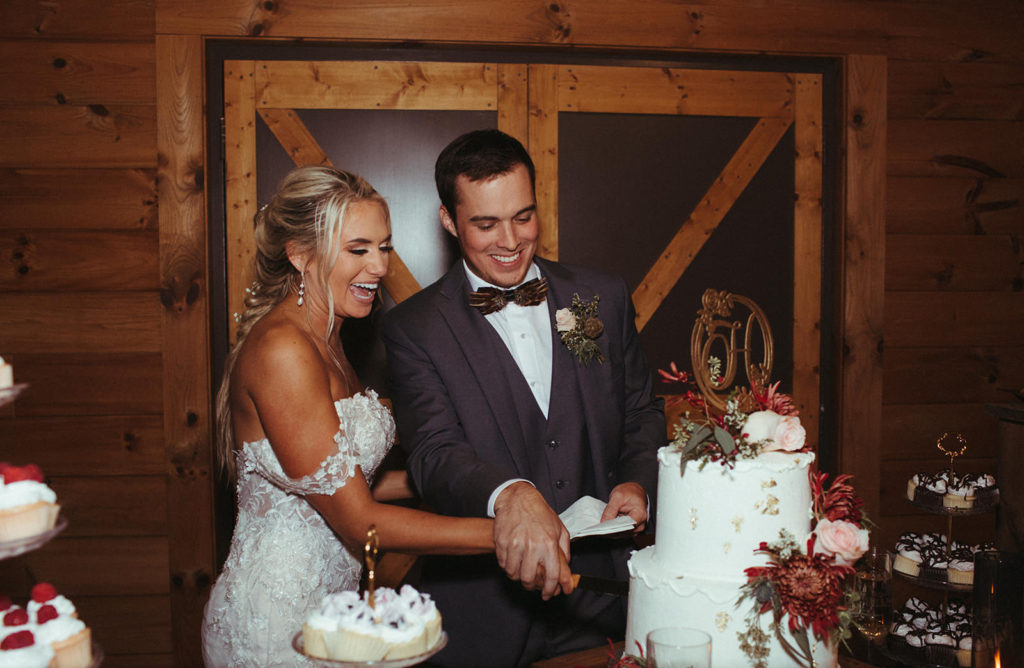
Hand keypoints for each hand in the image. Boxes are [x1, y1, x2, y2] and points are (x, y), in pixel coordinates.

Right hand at [493, 482, 571, 599]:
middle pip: (529, 580)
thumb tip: (565, 568)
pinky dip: (508, 567)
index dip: (551, 589)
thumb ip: (564, 550)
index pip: (552, 576)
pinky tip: (514, 561)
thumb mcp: (559, 528)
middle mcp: (532, 546)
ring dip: (519, 577)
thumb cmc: (539, 512)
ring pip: (514, 575)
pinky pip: (503, 565)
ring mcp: (514, 545)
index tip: (550, 594)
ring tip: (522, 571)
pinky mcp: (502, 543)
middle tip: (534, 585)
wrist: (517, 498)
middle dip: (532, 587)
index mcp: (548, 543)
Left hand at [600, 482, 646, 531]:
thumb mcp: (618, 495)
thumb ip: (611, 509)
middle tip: (599, 529)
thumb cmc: (628, 492)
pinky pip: (621, 533)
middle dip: (612, 531)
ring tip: (600, 528)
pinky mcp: (630, 530)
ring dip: (611, 532)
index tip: (604, 528)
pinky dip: (613, 531)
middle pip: (625, 532)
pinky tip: (605, 528)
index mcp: (640, 514)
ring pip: (622, 534)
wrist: (633, 491)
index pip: (628, 525)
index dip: (616, 528)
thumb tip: (604, 522)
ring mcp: (636, 528)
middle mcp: (640, 523)